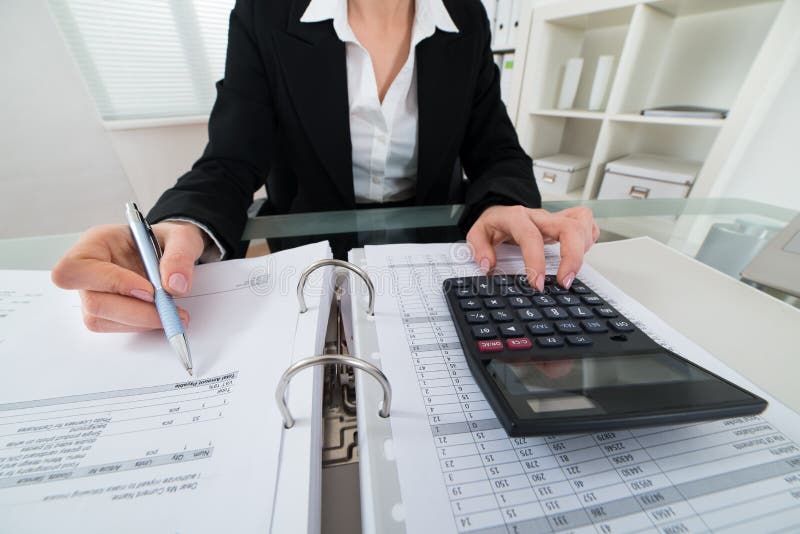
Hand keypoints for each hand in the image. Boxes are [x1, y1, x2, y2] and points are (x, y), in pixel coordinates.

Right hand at [51, 221, 207, 332]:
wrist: (166, 252)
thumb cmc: (164, 240)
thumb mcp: (181, 236)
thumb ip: (180, 255)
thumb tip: (176, 286)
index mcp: (95, 243)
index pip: (77, 268)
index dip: (111, 283)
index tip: (149, 291)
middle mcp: (86, 271)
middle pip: (93, 302)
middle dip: (135, 312)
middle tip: (170, 311)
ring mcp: (91, 294)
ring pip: (101, 320)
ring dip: (140, 321)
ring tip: (172, 314)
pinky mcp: (102, 313)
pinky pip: (113, 327)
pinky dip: (141, 326)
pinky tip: (160, 316)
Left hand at [466, 205, 598, 290]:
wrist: (502, 209)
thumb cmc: (495, 223)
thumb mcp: (477, 233)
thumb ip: (478, 248)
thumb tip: (488, 266)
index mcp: (517, 218)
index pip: (531, 237)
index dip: (536, 262)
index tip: (537, 284)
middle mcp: (540, 216)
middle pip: (568, 227)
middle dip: (572, 257)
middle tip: (565, 282)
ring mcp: (555, 218)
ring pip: (581, 223)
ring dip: (582, 249)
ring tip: (571, 272)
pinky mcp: (565, 221)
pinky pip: (587, 223)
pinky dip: (589, 239)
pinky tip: (580, 254)